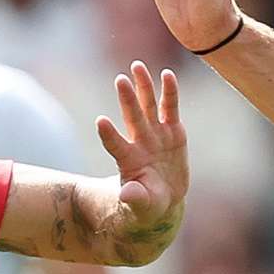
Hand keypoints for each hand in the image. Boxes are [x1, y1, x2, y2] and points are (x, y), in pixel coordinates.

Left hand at [97, 63, 186, 230]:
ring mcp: (156, 134)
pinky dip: (170, 92)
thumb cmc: (147, 205)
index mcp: (129, 161)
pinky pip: (171, 108)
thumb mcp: (143, 207)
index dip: (109, 135)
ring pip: (148, 106)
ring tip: (136, 66)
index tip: (100, 121)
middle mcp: (140, 142)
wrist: (163, 198)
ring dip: (143, 87)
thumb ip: (135, 199)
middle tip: (119, 80)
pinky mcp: (173, 131)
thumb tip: (126, 194)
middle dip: (127, 100)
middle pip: (132, 118)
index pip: (115, 145)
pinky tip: (167, 74)